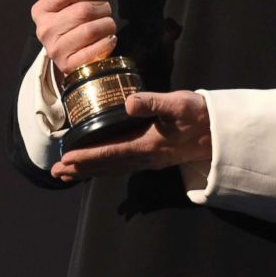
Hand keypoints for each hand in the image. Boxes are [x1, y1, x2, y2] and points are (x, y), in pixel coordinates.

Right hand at [31, 0, 119, 76]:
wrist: (73, 52)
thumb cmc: (78, 18)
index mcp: (41, 9)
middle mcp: (44, 30)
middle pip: (82, 11)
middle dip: (102, 8)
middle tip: (105, 11)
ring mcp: (55, 49)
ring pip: (91, 30)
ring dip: (107, 25)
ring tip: (107, 25)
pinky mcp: (68, 65)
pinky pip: (96, 50)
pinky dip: (108, 42)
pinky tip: (107, 39)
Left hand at [50, 91, 211, 181]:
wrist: (219, 132)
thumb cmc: (198, 115)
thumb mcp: (178, 104)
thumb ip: (153, 103)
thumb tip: (129, 102)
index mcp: (147, 144)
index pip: (110, 152)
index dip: (86, 156)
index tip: (66, 159)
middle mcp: (145, 157)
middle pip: (106, 165)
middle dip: (80, 169)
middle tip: (56, 173)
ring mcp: (148, 160)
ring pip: (112, 167)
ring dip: (89, 170)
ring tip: (67, 174)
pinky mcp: (152, 157)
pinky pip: (121, 165)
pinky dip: (104, 167)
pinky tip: (96, 167)